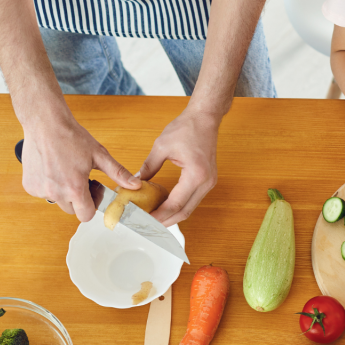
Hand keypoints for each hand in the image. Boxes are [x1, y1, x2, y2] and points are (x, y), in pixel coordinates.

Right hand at [21, 116, 139, 221]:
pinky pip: (43, 193)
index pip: (85, 216)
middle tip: (80, 178)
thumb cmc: (71, 137)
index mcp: (74, 188)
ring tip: (66, 171)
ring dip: (63, 192)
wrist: (45, 123)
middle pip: (71, 209)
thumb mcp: (99, 155)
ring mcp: (39, 190)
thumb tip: (135, 185)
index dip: (91, 205)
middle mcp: (55, 192)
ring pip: (57, 201)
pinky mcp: (29, 185)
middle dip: (78, 198)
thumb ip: (118, 173)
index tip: (92, 191)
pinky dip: (49, 185)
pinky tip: (53, 168)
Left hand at [138, 108, 220, 225]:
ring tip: (154, 219)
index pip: (175, 204)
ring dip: (173, 215)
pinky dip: (179, 206)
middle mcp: (205, 182)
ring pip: (190, 208)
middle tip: (147, 226)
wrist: (205, 118)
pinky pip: (193, 199)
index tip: (144, 220)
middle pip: (185, 212)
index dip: (159, 215)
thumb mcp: (161, 147)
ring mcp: (209, 182)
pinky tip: (166, 206)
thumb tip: (135, 183)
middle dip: (166, 221)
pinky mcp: (208, 180)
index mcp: (195, 175)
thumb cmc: (187, 128)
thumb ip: (148, 168)